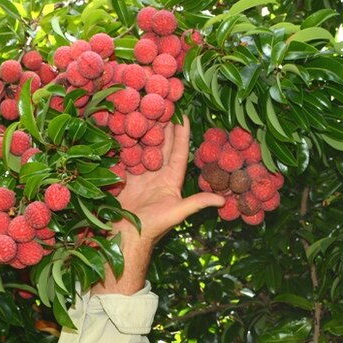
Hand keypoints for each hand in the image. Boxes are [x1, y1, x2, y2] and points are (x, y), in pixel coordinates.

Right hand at [94, 117, 223, 294]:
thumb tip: (222, 200)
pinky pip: (124, 155)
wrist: (124, 239)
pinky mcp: (121, 178)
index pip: (178, 152)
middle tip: (162, 102)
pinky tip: (121, 124)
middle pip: (159, 145)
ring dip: (142, 129)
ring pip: (141, 147)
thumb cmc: (151, 228)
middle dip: (161, 124)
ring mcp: (138, 176)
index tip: (183, 114)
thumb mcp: (176, 213)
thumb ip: (196, 203)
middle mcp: (155, 175)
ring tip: (142, 107)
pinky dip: (122, 141)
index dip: (181, 134)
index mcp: (170, 180)